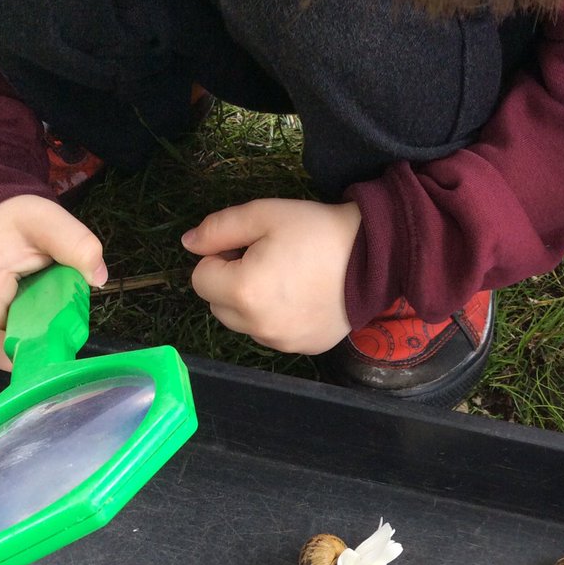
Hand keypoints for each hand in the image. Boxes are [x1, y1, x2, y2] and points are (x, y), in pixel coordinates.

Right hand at [0, 195, 106, 369]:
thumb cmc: (14, 220)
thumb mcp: (46, 219)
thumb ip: (75, 243)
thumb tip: (99, 277)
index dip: (18, 355)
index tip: (56, 347)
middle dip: (37, 350)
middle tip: (68, 334)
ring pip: (6, 349)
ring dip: (38, 343)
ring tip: (62, 324)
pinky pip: (12, 339)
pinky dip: (35, 335)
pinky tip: (53, 322)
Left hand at [181, 198, 360, 353]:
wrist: (375, 259)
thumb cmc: (317, 232)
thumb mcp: (264, 214)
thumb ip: (218, 228)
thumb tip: (188, 244)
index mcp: (242, 292)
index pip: (200, 279)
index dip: (219, 257)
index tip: (247, 246)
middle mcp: (257, 326)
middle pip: (218, 306)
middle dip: (231, 283)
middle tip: (266, 260)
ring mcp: (280, 342)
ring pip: (243, 324)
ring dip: (252, 304)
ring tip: (287, 279)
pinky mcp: (302, 349)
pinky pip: (271, 335)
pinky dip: (276, 318)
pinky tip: (303, 298)